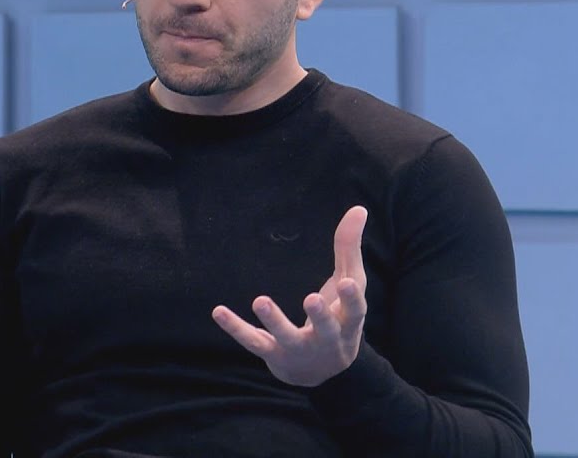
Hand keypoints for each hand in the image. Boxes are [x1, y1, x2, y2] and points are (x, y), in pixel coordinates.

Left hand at [212, 205, 367, 386]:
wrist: (320, 369)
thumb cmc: (337, 317)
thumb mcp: (348, 284)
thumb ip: (349, 248)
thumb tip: (359, 208)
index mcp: (348, 323)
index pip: (354, 312)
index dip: (351, 299)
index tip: (346, 283)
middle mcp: (326, 341)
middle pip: (325, 330)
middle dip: (319, 316)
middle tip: (311, 299)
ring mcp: (298, 350)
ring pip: (286, 337)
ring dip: (274, 321)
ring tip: (260, 301)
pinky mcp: (273, 354)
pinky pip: (253, 342)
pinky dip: (235, 328)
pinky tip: (218, 311)